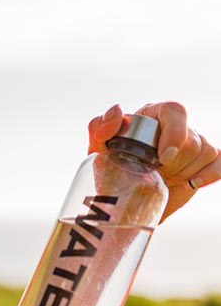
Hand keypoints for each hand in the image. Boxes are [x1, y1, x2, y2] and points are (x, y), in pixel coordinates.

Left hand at [88, 102, 219, 222]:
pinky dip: (211, 173)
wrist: (122, 195)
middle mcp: (176, 125)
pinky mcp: (204, 162)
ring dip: (185, 171)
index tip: (164, 157)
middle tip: (154, 172)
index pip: (175, 110)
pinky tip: (191, 183)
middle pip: (191, 137)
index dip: (175, 133)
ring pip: (206, 151)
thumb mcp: (98, 148)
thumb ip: (100, 128)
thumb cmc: (108, 165)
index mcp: (153, 115)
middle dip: (174, 162)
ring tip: (163, 178)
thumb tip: (118, 110)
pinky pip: (220, 161)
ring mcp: (193, 142)